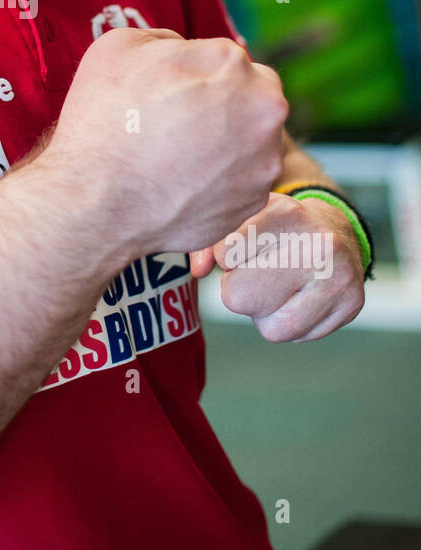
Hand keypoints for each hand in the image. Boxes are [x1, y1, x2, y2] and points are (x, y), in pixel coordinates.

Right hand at [45, 27, 288, 262]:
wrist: (96, 203)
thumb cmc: (102, 119)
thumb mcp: (120, 46)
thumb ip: (166, 40)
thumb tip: (184, 53)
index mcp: (231, 61)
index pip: (223, 59)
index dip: (193, 76)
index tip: (167, 95)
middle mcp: (263, 107)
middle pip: (252, 95)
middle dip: (226, 104)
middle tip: (181, 124)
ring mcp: (264, 157)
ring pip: (253, 140)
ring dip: (227, 143)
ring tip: (179, 159)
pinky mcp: (255, 200)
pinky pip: (244, 180)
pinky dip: (221, 180)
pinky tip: (184, 184)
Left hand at [189, 193, 365, 341]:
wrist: (334, 229)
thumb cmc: (274, 228)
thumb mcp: (242, 220)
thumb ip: (209, 242)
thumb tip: (197, 270)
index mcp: (286, 213)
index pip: (226, 255)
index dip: (226, 258)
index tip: (240, 249)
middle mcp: (318, 244)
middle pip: (240, 297)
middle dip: (239, 289)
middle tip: (256, 272)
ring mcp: (340, 276)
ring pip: (270, 327)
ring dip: (263, 313)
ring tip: (277, 286)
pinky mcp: (352, 304)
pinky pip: (296, 337)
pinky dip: (287, 323)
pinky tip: (297, 297)